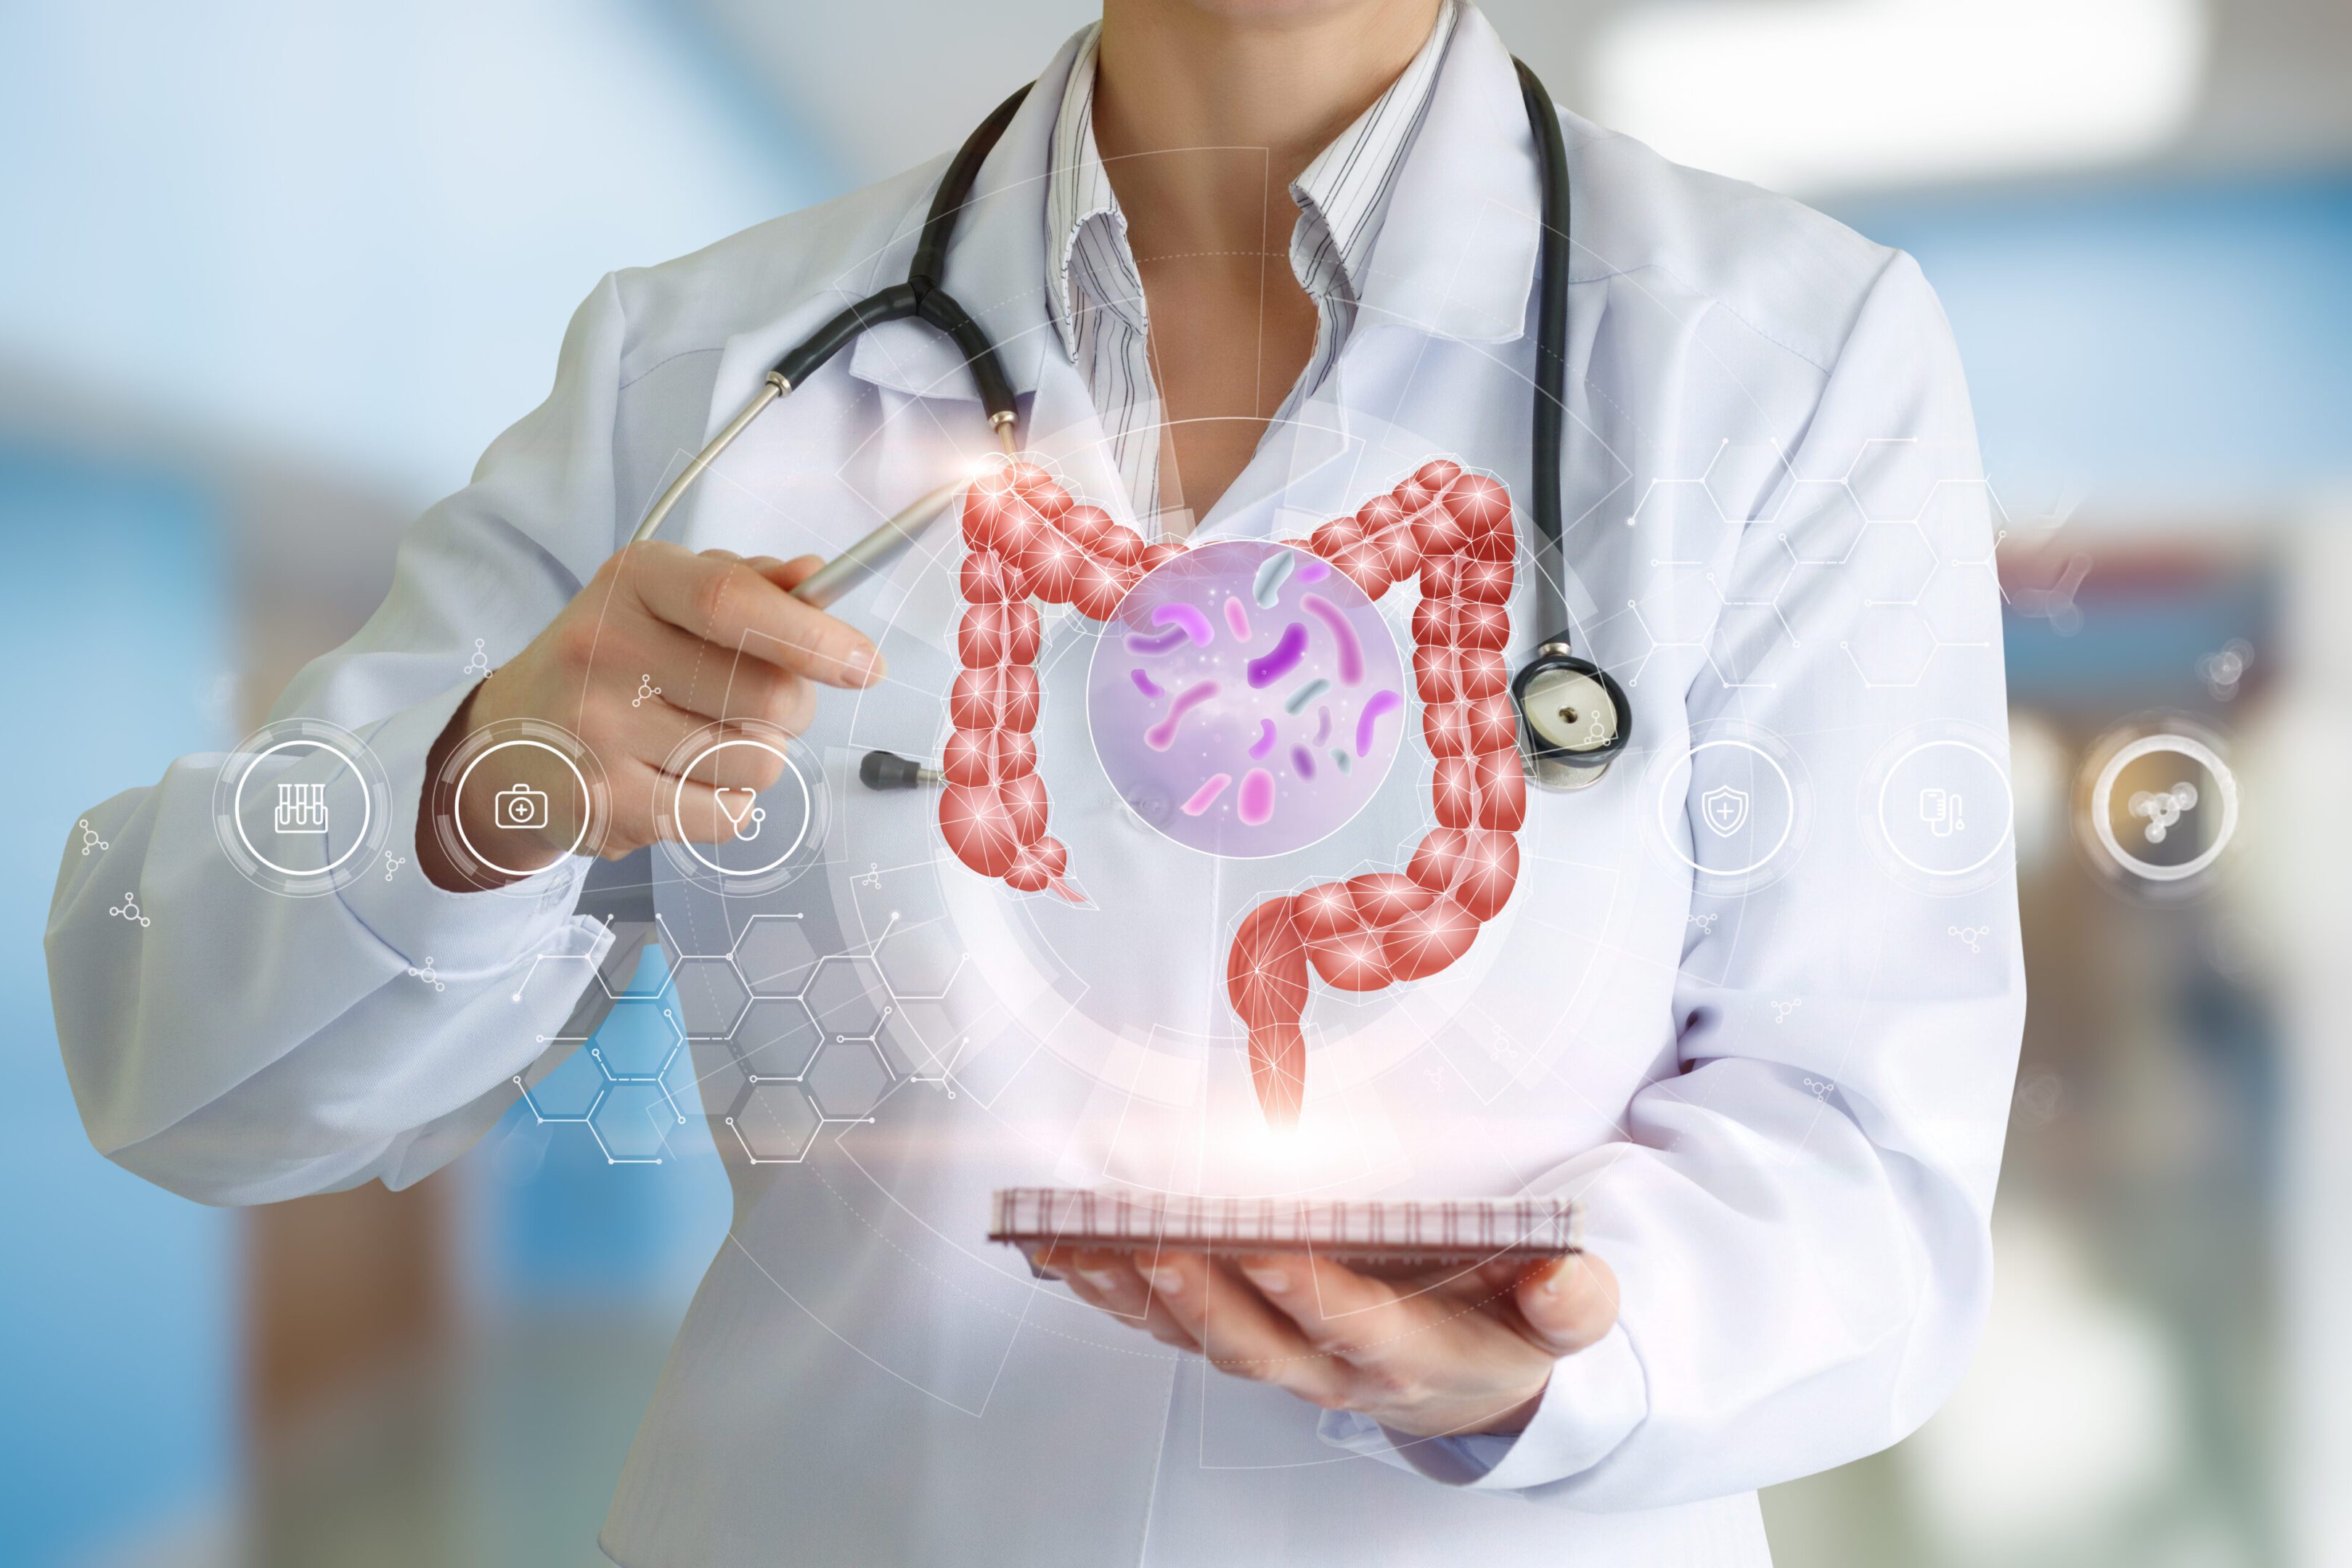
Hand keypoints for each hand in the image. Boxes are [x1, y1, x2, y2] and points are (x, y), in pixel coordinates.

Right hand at [419, 543, 884, 888]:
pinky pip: (728, 815)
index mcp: (632, 581)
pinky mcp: (607, 805)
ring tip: (704, 741)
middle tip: (763, 705)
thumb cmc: (610, 661)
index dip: (814, 636)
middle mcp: (606, 649)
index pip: (732, 602)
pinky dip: (729, 804)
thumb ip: (747, 585)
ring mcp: (600, 732)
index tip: (867, 665)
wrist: (507, 744)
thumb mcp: (663, 599)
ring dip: (758, 758)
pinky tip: (682, 781)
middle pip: (768, 695)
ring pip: (759, 762)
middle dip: (794, 708)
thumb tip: (816, 577)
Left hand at [1038, 1245, 1617, 1439]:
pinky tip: (1075, 1255)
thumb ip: (1570, 1300)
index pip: (1356, 1326)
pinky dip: (1119, 1297)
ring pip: (1198, 1340)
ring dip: (1137, 1296)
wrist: (1476, 1386)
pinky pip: (1171, 1331)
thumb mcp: (1564, 1317)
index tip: (1271, 1247)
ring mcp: (1284, 1362)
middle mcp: (1334, 1369)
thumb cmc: (1508, 1329)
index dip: (1312, 1292)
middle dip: (1198, 1295)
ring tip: (1083, 1241)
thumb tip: (1561, 1280)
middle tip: (1147, 1241)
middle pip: (1255, 1341)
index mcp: (1413, 1354)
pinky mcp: (1246, 1343)